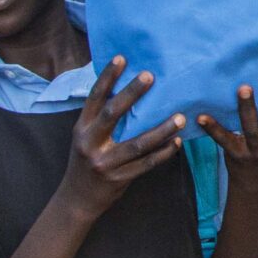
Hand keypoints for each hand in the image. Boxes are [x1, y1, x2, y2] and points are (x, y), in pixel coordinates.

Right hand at [58, 58, 187, 216]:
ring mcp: (105, 162)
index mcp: (81, 128)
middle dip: (131, 93)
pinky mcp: (120, 179)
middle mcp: (90, 143)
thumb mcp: (85, 137)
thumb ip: (100, 119)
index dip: (107, 77)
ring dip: (161, 130)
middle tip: (150, 76)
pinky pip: (146, 164)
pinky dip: (163, 153)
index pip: (94, 98)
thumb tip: (124, 90)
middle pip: (112, 114)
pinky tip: (177, 142)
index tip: (122, 58)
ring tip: (179, 117)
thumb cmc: (86, 160)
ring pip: (137, 143)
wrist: (77, 199)